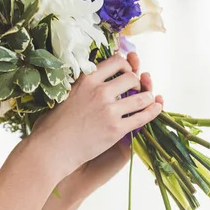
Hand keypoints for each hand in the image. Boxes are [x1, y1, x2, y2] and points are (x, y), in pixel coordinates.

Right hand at [57, 53, 163, 202]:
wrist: (52, 148)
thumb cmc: (53, 123)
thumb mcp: (65, 93)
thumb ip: (82, 84)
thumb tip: (94, 76)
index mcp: (86, 80)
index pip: (115, 61)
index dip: (125, 64)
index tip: (126, 69)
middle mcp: (100, 91)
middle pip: (131, 77)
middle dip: (136, 80)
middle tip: (135, 86)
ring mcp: (109, 111)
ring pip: (141, 96)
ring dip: (147, 95)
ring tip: (147, 97)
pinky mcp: (116, 129)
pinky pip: (143, 117)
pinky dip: (153, 110)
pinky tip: (157, 107)